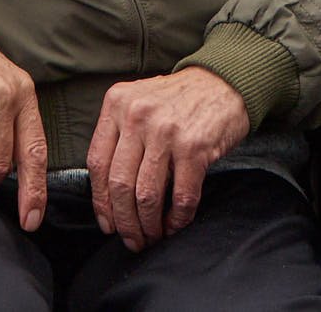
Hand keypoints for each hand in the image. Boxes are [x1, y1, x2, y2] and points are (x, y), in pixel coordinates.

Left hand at [86, 67, 249, 252]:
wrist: (224, 82)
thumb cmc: (178, 99)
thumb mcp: (138, 102)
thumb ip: (119, 134)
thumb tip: (108, 191)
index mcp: (116, 104)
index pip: (96, 162)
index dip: (100, 200)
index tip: (107, 222)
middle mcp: (137, 116)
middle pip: (119, 184)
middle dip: (124, 220)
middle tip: (131, 239)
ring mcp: (166, 132)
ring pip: (146, 195)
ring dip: (149, 224)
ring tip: (152, 236)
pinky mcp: (195, 147)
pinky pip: (182, 196)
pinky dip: (178, 218)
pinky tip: (176, 225)